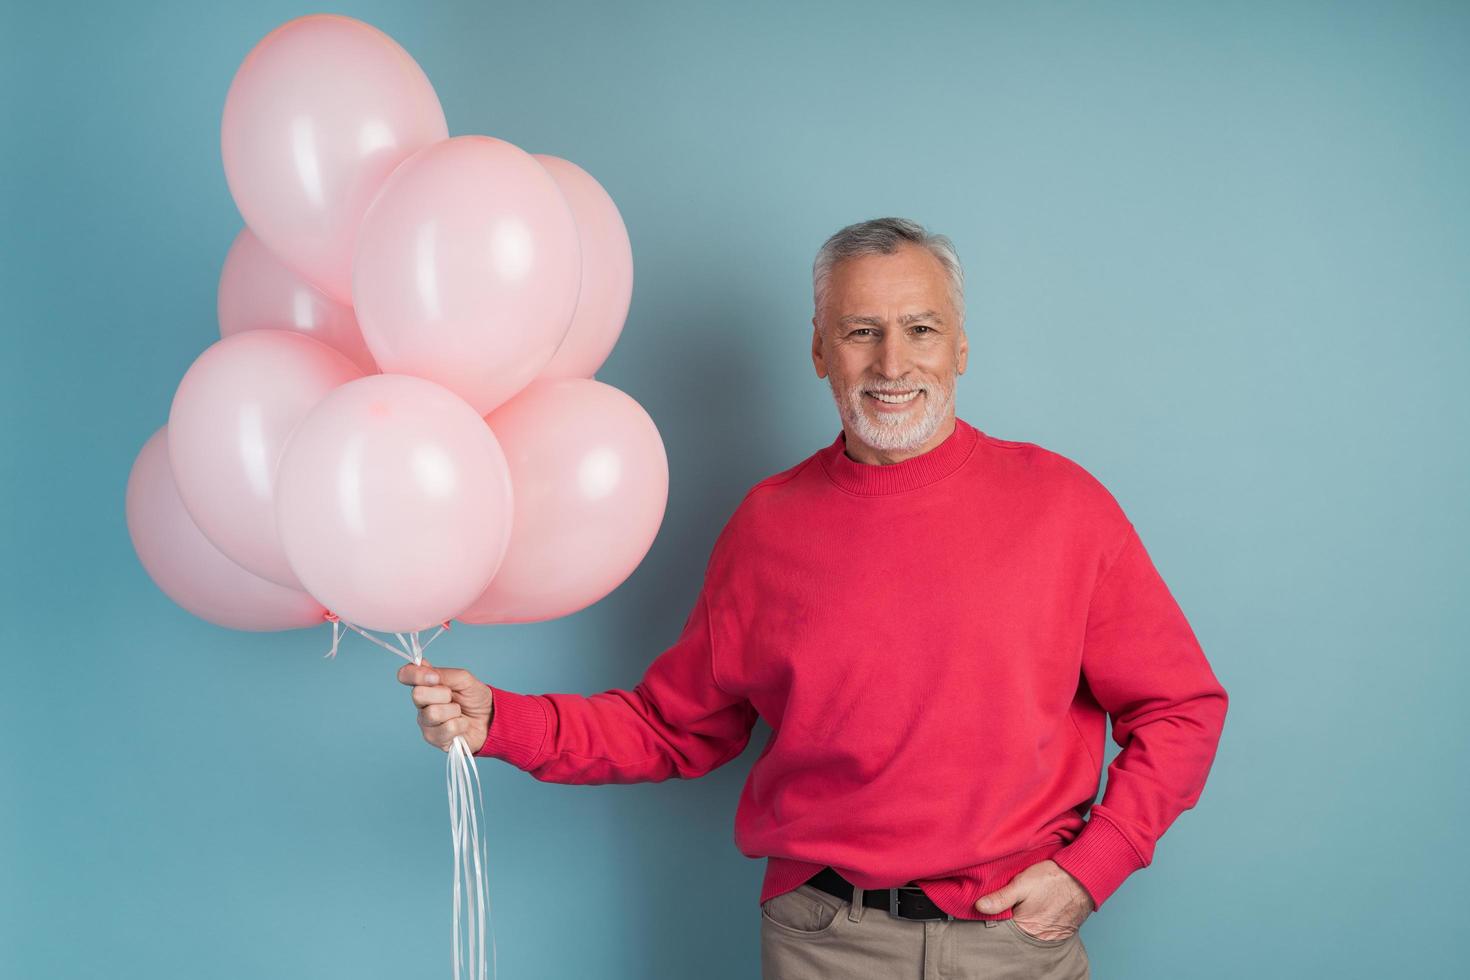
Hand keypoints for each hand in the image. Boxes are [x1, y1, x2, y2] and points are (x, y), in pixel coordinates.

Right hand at [396, 658, 493, 752]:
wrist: (490, 718)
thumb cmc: (475, 698)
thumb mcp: (465, 679)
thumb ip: (445, 673)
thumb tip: (426, 670)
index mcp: (426, 684)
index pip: (405, 675)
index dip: (415, 674)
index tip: (435, 677)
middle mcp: (421, 703)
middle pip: (417, 694)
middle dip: (442, 694)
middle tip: (453, 697)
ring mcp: (426, 722)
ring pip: (433, 713)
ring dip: (453, 710)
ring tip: (459, 712)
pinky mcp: (434, 738)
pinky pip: (446, 728)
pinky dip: (460, 724)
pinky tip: (461, 724)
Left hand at [974, 859, 1093, 940]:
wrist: (1084, 878)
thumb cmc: (1053, 879)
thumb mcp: (1022, 883)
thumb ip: (1001, 897)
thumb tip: (979, 907)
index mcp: (1025, 926)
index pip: (1003, 928)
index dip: (996, 918)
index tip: (992, 907)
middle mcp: (1039, 936)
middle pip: (1017, 932)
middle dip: (1011, 920)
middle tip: (1010, 904)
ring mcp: (1052, 935)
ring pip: (1031, 931)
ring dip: (1026, 922)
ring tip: (1026, 906)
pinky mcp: (1063, 932)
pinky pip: (1045, 930)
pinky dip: (1040, 923)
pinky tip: (1039, 909)